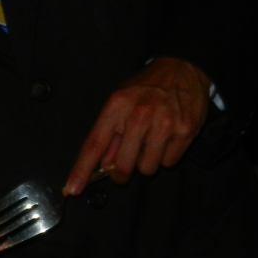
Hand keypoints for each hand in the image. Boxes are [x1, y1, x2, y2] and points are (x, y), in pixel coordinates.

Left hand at [64, 57, 210, 195]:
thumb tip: (103, 164)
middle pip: (123, 165)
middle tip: (127, 161)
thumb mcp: (121, 101)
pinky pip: (169, 162)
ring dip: (148, 161)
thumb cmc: (148, 87)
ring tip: (153, 140)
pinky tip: (168, 137)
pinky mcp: (185, 131)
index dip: (82, 169)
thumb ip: (110, 133)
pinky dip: (167, 155)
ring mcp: (164, 124)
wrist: (183, 68)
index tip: (73, 189)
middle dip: (122, 172)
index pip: (95, 144)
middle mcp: (140, 115)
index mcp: (117, 105)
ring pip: (147, 168)